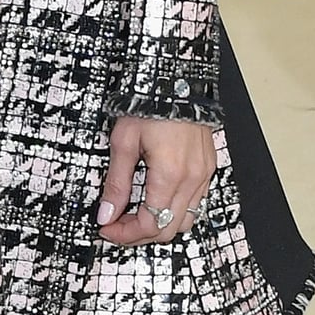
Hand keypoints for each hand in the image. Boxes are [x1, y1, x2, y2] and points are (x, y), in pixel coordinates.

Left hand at [96, 116, 217, 245]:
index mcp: (170, 175)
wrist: (175, 80)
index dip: (125, 234)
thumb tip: (106, 214)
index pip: (149, 224)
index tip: (107, 228)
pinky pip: (195, 204)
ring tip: (136, 216)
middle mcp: (192, 179)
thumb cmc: (149, 105)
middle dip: (140, 235)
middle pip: (168, 230)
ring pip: (185, 221)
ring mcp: (204, 175)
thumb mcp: (123, 142)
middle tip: (117, 225)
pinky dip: (175, 212)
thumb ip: (116, 183)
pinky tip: (157, 201)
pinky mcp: (207, 169)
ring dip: (159, 225)